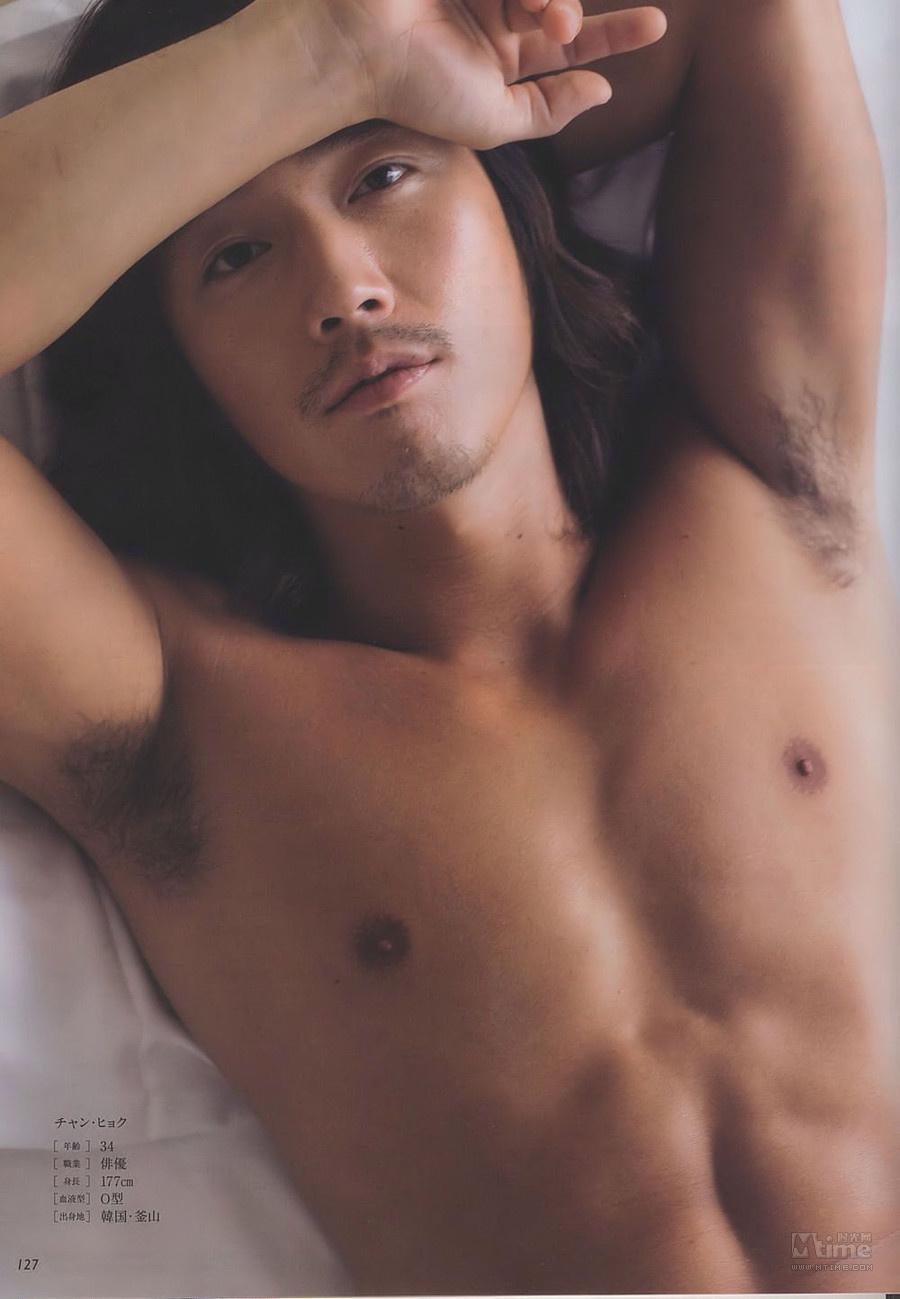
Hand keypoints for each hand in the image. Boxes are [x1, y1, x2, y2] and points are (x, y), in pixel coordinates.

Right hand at [313, 0, 667, 149]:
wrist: (357, 43)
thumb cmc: (416, 89)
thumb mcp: (493, 120)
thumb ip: (547, 112)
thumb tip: (602, 93)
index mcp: (500, 62)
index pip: (569, 50)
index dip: (614, 37)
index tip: (656, 26)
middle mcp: (494, 19)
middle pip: (562, 9)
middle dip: (575, 19)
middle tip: (560, 26)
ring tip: (538, 7)